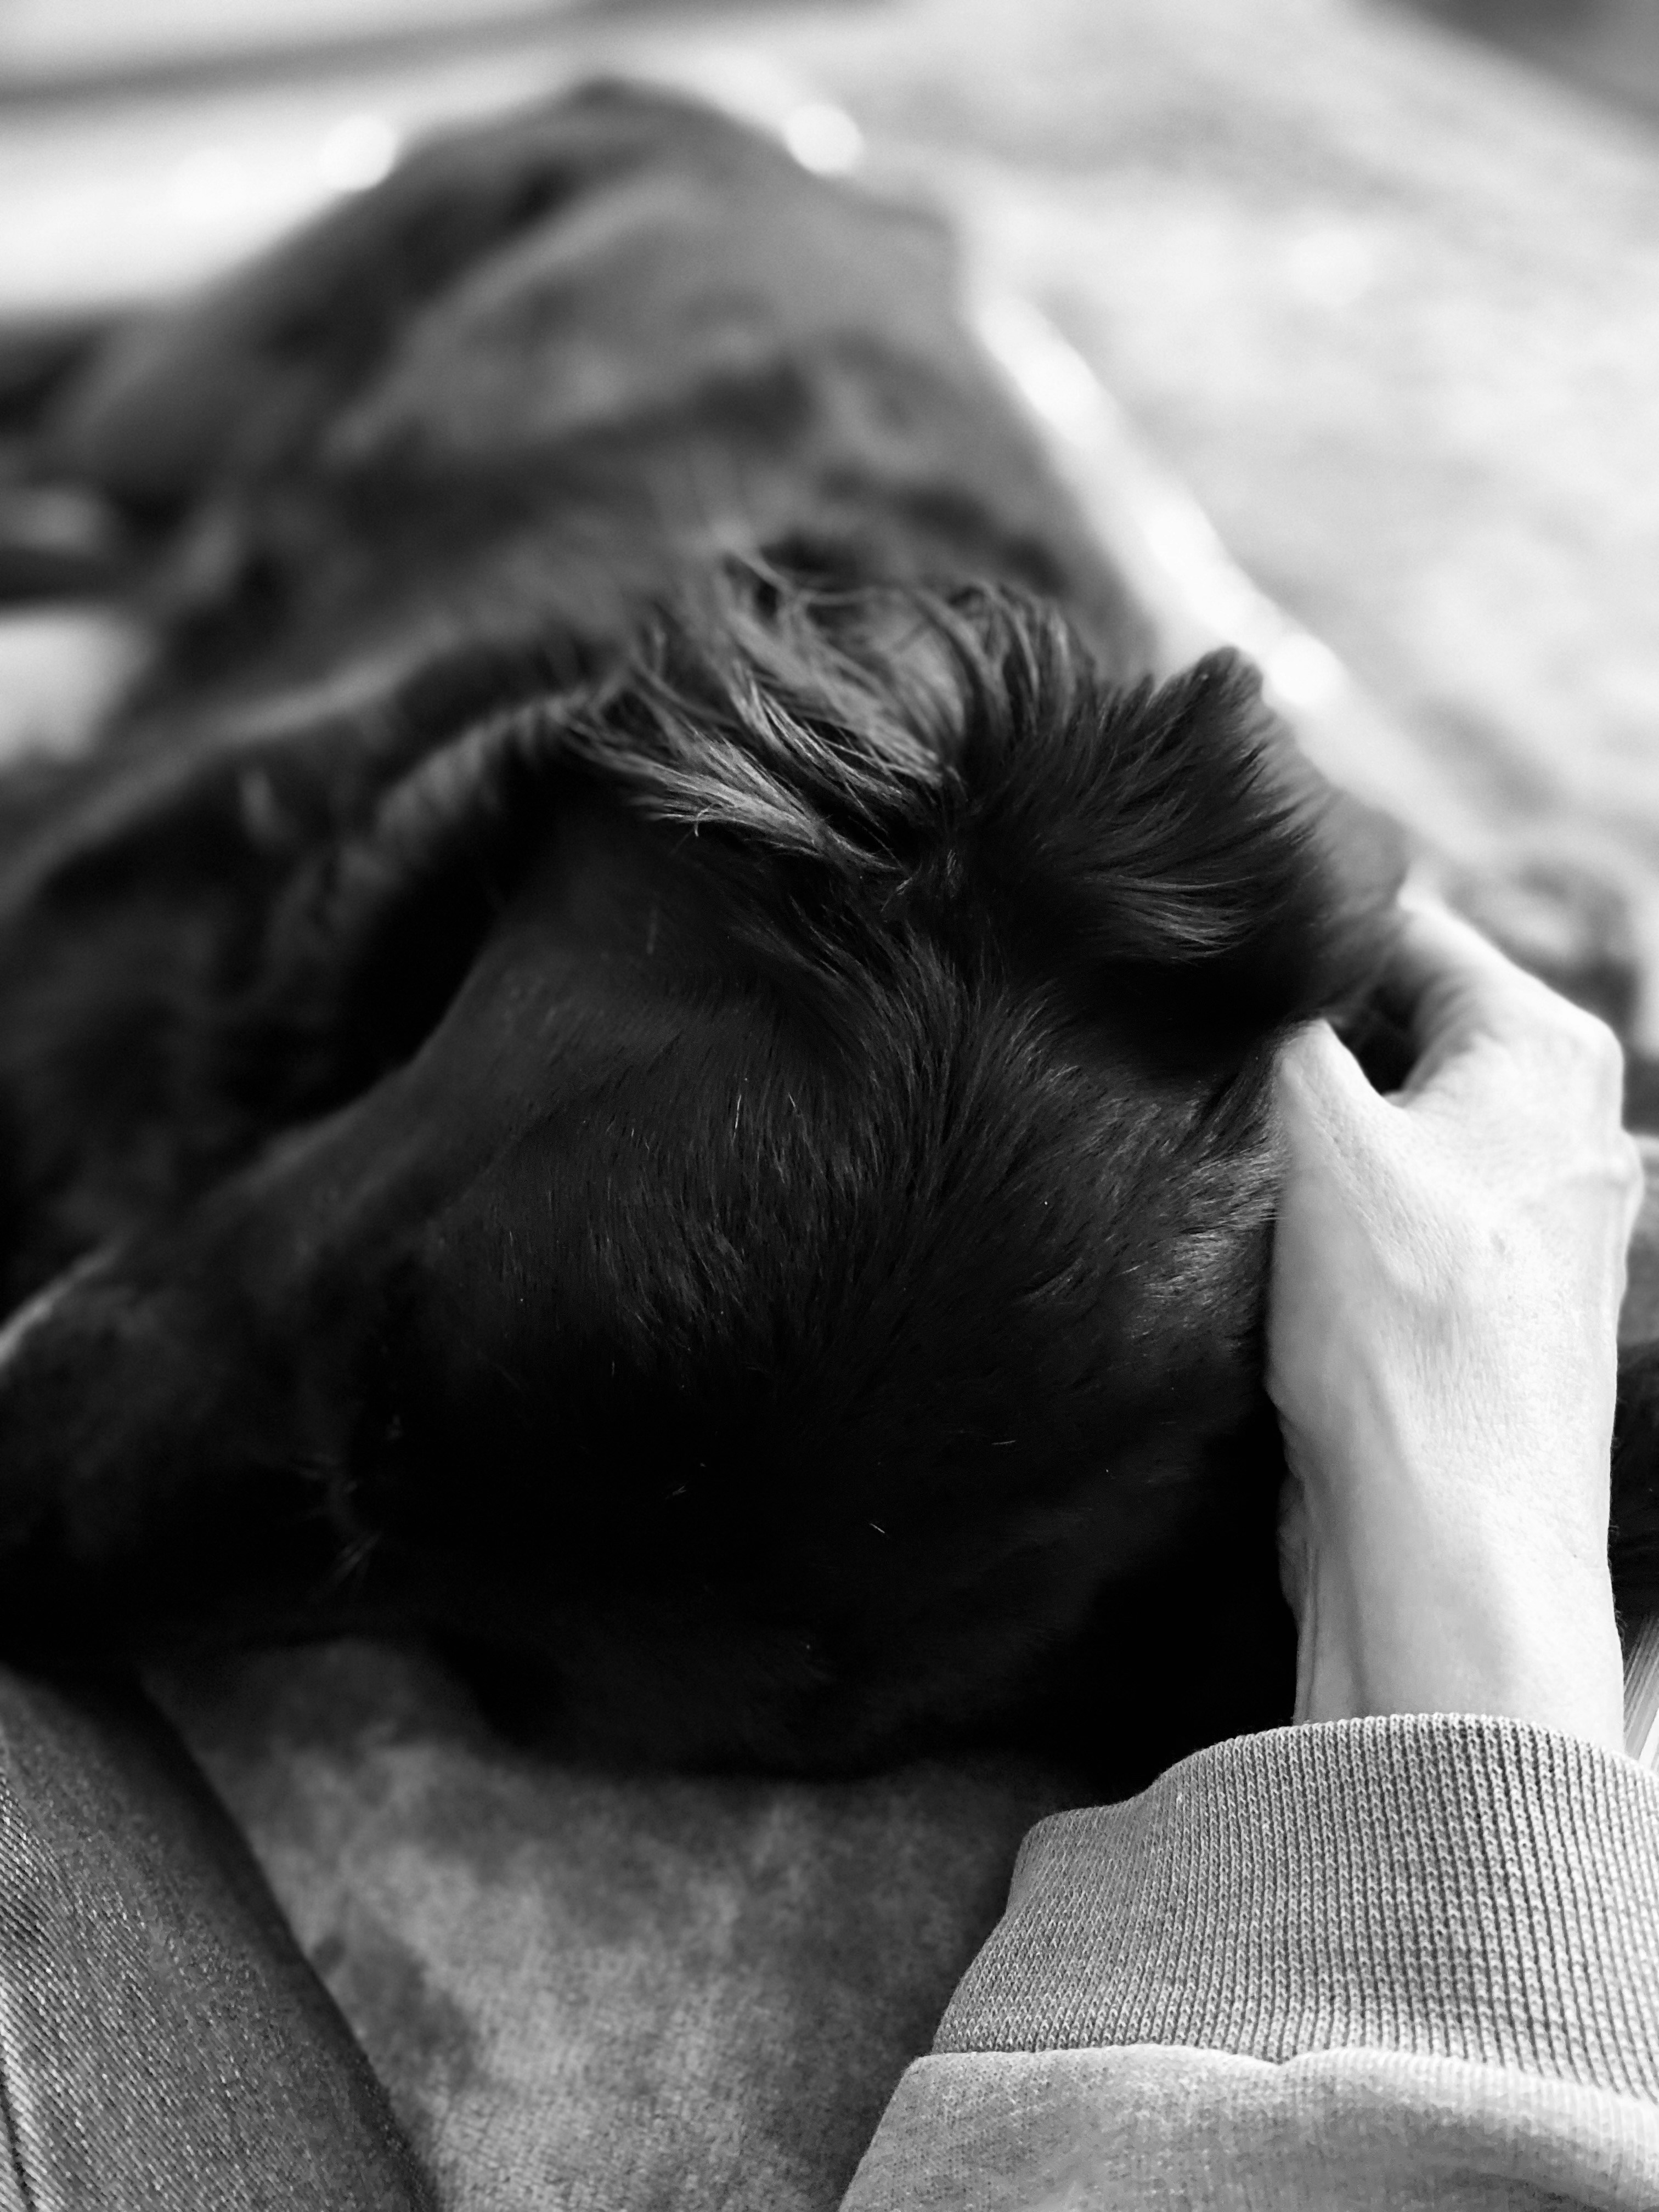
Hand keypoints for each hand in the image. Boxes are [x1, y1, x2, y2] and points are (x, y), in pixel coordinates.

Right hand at [1269, 897, 1642, 1753]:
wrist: (1446, 1542)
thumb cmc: (1401, 1334)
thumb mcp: (1314, 1130)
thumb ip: (1279, 1019)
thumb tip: (1239, 961)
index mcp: (1548, 1049)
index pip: (1399, 928)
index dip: (1287, 941)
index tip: (1192, 965)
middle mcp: (1565, 1122)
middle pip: (1393, 1029)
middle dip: (1294, 1048)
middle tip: (1194, 1066)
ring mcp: (1529, 1218)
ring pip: (1383, 1125)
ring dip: (1301, 1139)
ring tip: (1223, 1160)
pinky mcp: (1484, 1301)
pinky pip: (1388, 1212)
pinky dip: (1323, 1215)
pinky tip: (1262, 1246)